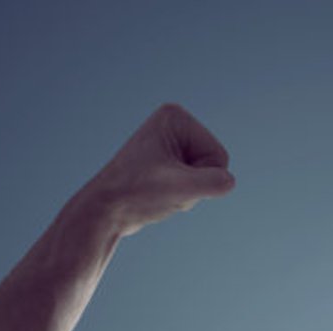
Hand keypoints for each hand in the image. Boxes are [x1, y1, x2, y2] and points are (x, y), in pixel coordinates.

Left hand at [80, 103, 234, 236]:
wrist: (103, 211)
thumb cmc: (136, 195)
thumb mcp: (178, 189)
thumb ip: (211, 183)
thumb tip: (229, 182)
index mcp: (176, 117)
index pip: (219, 156)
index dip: (199, 177)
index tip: (165, 178)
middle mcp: (174, 125)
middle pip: (215, 165)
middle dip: (193, 186)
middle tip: (162, 188)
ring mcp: (172, 144)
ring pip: (207, 178)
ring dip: (187, 194)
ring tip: (157, 192)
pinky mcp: (168, 163)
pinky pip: (195, 184)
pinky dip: (181, 197)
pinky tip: (157, 195)